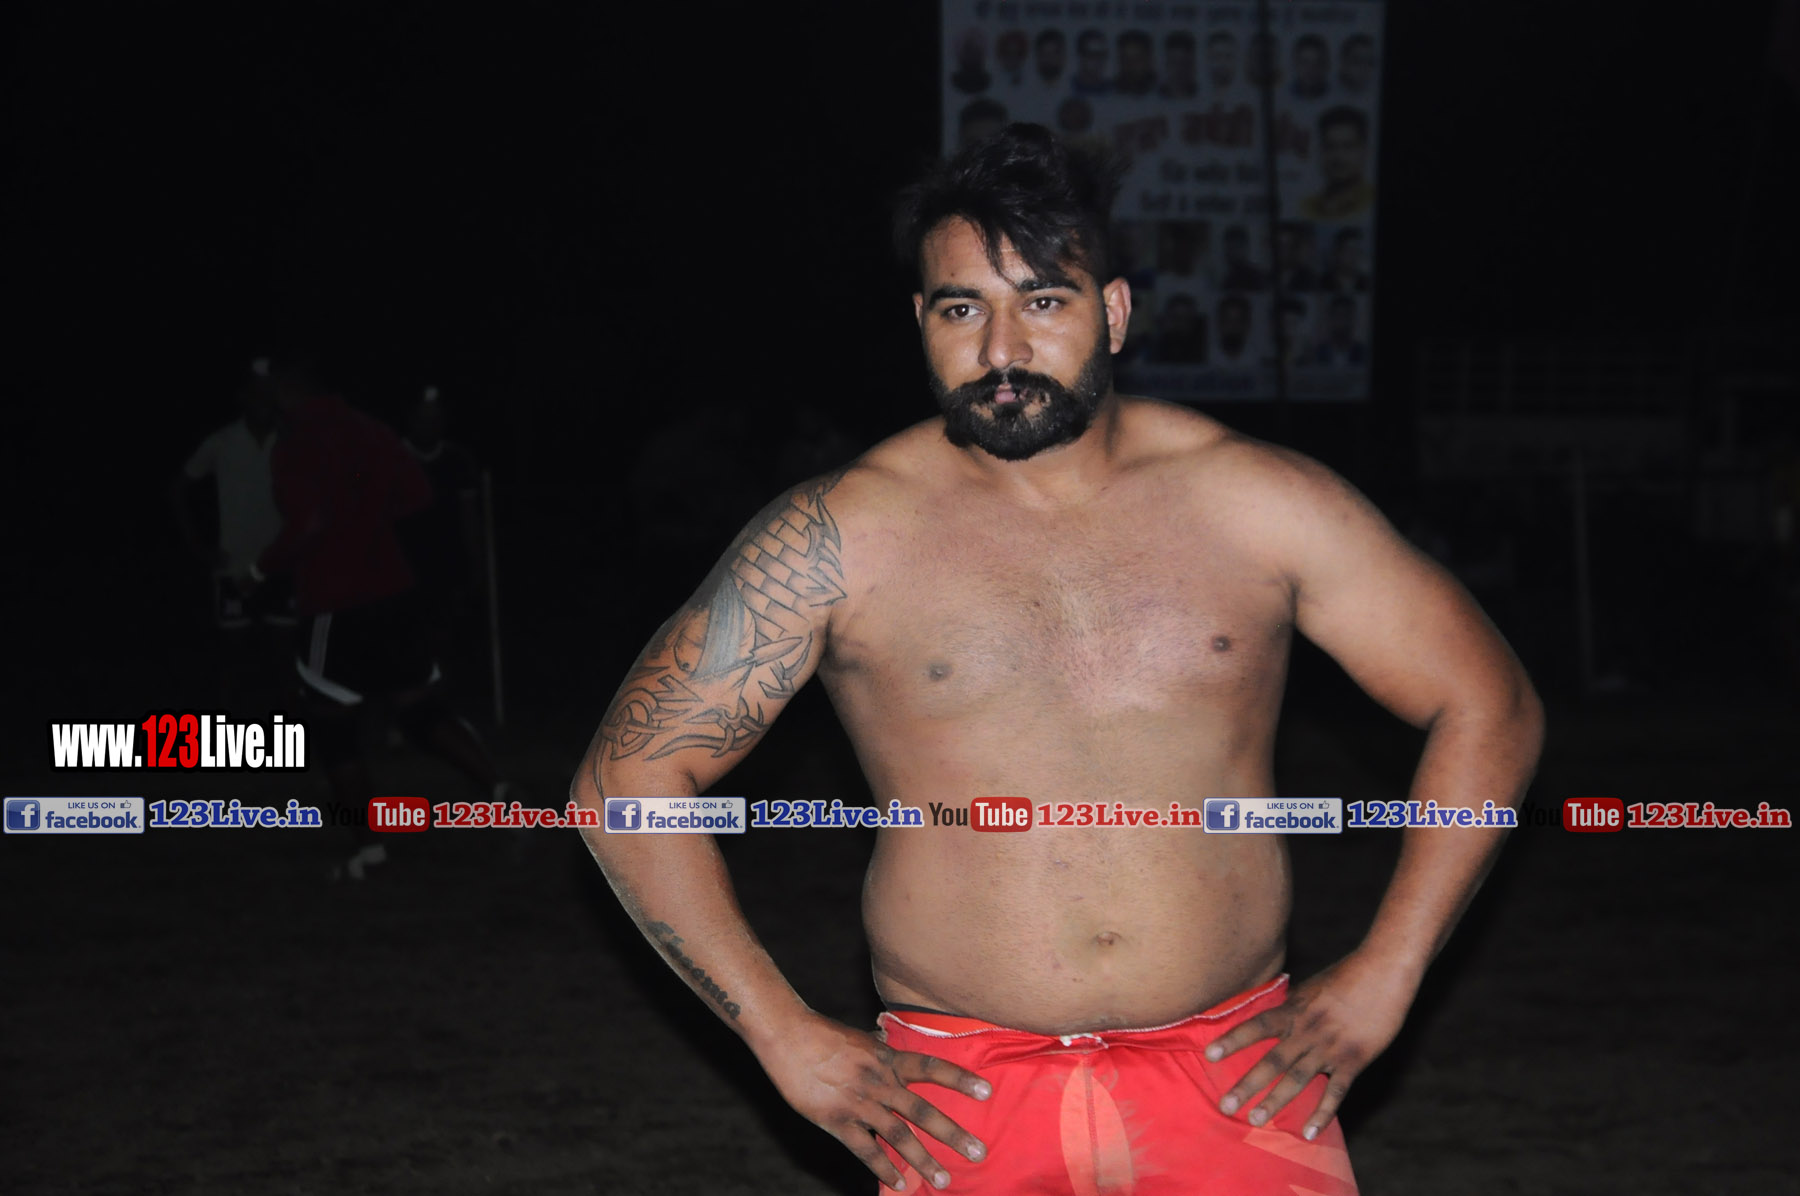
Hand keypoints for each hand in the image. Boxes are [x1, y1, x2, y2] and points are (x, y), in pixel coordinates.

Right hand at [755, 1010, 990, 1190]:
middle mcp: (880, 1082)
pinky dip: (883, 1168)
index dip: (960, 1079)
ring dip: (924, 1160)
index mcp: (887, 1059)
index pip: (932, 1068)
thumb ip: (876, 1046)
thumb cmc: (820, 1034)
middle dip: (953, 1134)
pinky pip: (866, 1149)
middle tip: (978, 1152)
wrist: (788, 1036)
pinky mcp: (837, 1121)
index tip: (987, 1092)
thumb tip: (886, 1041)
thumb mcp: (858, 1038)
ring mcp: (860, 1103)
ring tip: (944, 1180)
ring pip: (899, 1136)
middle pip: (923, 1111)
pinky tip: (898, 1183)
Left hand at [1206, 951, 1420, 1139]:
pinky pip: (1335, 1092)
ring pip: (1298, 1079)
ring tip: (1255, 1120)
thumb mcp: (1313, 987)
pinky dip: (1322, 1114)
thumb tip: (1275, 1014)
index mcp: (1295, 1009)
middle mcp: (1307, 1030)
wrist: (1384, 970)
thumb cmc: (1348, 974)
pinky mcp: (1355, 1060)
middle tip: (1226, 1107)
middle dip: (1247, 1085)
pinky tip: (1308, 1133)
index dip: (1233, 1040)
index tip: (1210, 1055)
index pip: (1257, 1026)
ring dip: (1276, 1102)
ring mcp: (1331, 1047)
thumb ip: (1294, 1006)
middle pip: (1272, 1061)